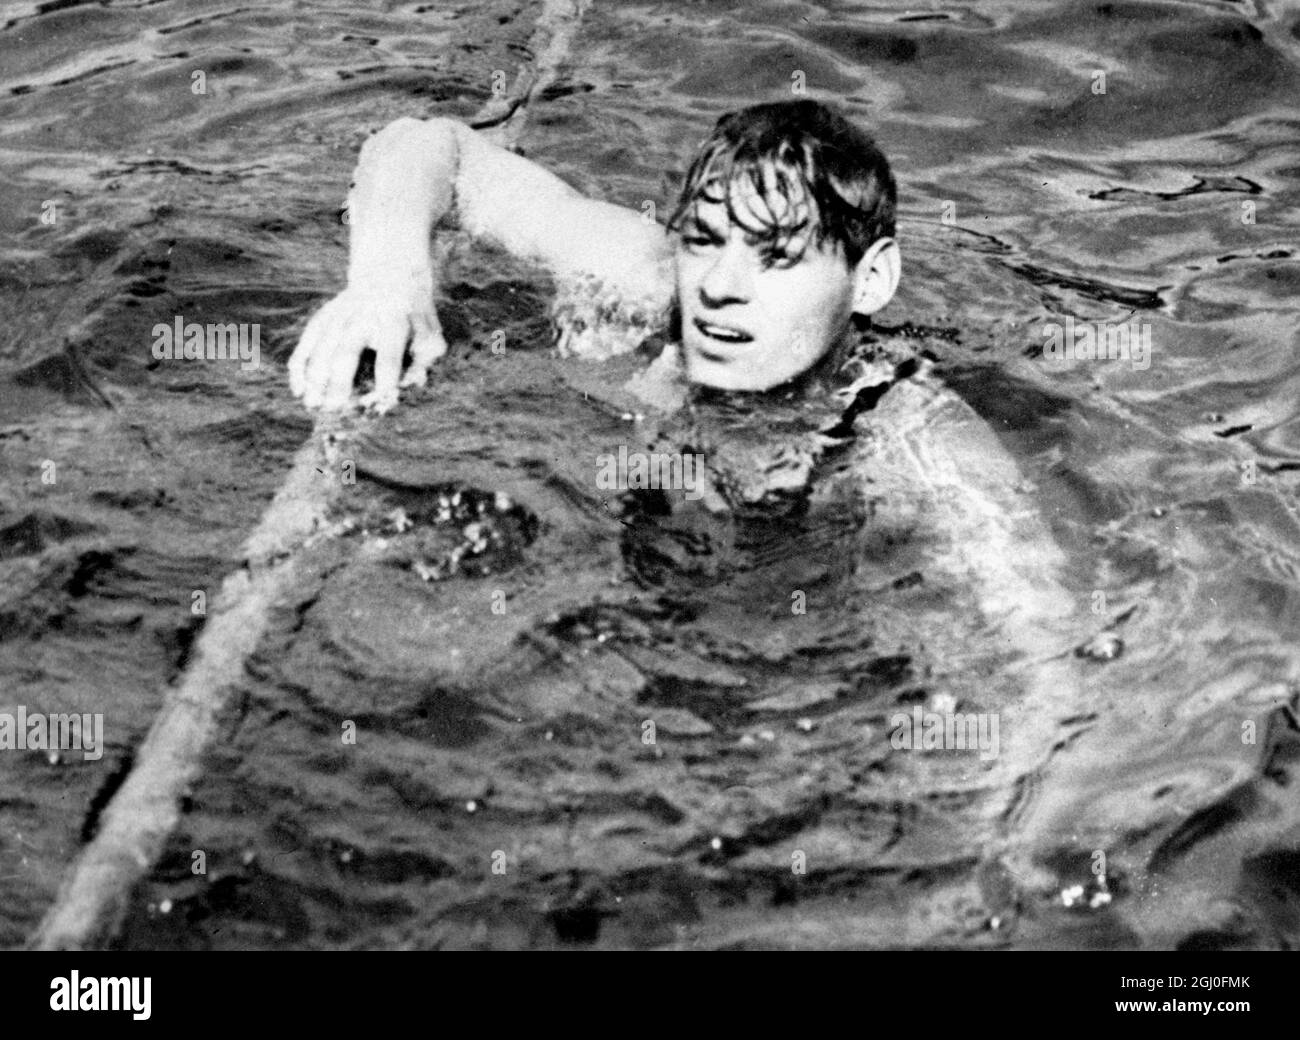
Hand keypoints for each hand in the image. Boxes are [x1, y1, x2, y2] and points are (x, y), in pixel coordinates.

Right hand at [287, 282, 446, 412]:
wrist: (391, 274)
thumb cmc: (415, 318)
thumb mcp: (430, 333)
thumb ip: (424, 359)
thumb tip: (413, 383)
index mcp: (394, 319)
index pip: (390, 349)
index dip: (388, 373)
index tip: (383, 396)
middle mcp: (363, 315)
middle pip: (347, 348)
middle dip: (339, 379)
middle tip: (334, 407)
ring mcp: (341, 314)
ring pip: (322, 345)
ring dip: (314, 375)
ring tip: (311, 403)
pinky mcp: (326, 315)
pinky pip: (308, 340)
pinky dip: (300, 363)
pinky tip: (297, 388)